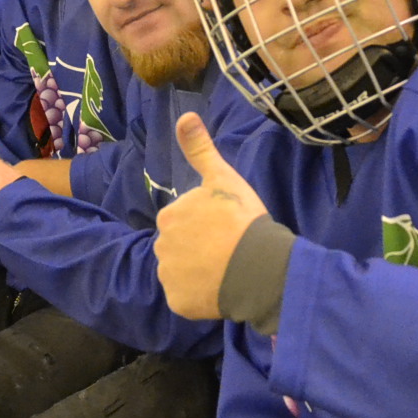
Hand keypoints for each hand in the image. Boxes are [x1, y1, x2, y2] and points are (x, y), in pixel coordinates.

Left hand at [153, 114, 268, 319]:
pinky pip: (185, 298)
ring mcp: (168, 277)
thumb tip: (185, 115)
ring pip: (181, 273)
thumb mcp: (222, 178)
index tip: (225, 227)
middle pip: (179, 247)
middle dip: (199, 248)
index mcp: (169, 216)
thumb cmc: (242, 219)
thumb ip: (200, 149)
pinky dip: (199, 296)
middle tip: (227, 248)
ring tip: (226, 269)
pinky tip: (219, 289)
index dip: (205, 224)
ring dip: (198, 272)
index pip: (183, 221)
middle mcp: (160, 247)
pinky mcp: (177, 303)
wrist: (257, 266)